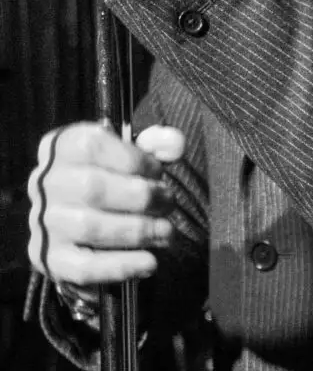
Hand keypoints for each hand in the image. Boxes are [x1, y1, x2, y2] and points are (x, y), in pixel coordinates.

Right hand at [27, 122, 184, 285]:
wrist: (80, 217)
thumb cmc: (113, 176)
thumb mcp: (134, 150)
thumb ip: (158, 142)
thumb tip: (174, 146)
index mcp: (62, 146)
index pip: (92, 147)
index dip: (134, 160)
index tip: (159, 173)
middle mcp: (45, 182)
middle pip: (92, 188)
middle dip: (142, 197)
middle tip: (168, 203)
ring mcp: (43, 222)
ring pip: (89, 227)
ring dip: (138, 230)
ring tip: (165, 231)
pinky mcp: (48, 258)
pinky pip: (82, 267)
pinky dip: (120, 266)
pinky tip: (149, 263)